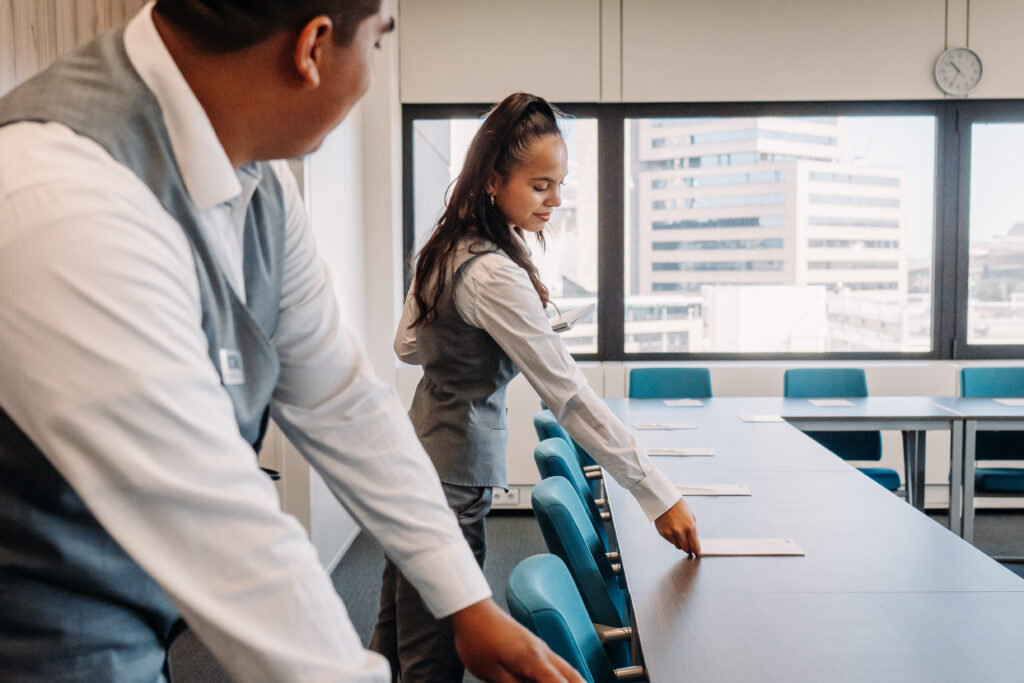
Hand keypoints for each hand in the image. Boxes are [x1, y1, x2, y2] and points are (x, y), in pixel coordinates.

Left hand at [450, 598, 584, 681]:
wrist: (472, 611)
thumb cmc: (477, 638)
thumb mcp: (493, 674)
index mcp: (534, 660)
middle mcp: (542, 652)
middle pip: (573, 676)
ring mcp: (539, 647)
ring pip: (567, 668)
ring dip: (573, 681)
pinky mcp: (533, 645)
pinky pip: (556, 663)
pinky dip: (563, 676)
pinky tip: (558, 681)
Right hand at [654, 498, 700, 554]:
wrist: (664, 500)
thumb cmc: (678, 506)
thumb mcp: (691, 516)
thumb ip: (693, 530)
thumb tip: (695, 541)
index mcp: (690, 527)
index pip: (695, 545)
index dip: (697, 551)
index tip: (697, 554)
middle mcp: (680, 532)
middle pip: (686, 548)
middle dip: (688, 548)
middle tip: (689, 544)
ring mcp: (670, 533)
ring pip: (677, 546)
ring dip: (680, 543)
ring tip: (679, 533)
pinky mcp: (663, 533)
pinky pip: (670, 541)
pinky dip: (672, 538)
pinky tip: (672, 529)